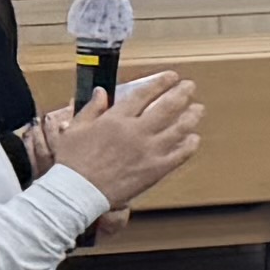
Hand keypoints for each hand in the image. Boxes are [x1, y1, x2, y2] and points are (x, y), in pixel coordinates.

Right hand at [43, 72, 204, 208]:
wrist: (77, 192)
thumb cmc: (72, 163)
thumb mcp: (75, 129)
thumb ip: (92, 109)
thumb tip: (101, 91)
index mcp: (115, 119)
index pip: (144, 94)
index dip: (161, 82)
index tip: (171, 77)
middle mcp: (136, 131)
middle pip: (168, 106)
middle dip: (182, 93)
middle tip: (190, 87)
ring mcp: (149, 150)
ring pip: (180, 128)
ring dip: (192, 116)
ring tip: (198, 109)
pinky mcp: (156, 169)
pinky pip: (181, 154)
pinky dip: (190, 144)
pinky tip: (193, 138)